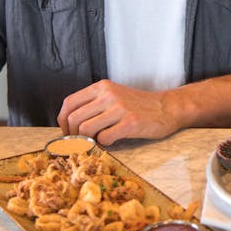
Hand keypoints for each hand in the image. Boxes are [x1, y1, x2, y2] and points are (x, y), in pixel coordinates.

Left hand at [57, 80, 181, 144]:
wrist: (168, 108)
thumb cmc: (138, 106)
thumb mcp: (114, 96)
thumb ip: (93, 105)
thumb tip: (68, 125)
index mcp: (102, 87)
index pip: (69, 104)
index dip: (63, 122)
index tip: (68, 133)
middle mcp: (108, 94)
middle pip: (74, 119)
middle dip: (72, 136)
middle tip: (80, 143)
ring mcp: (120, 108)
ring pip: (85, 129)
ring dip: (88, 141)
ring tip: (97, 142)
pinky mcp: (130, 122)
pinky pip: (104, 138)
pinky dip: (104, 144)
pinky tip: (113, 140)